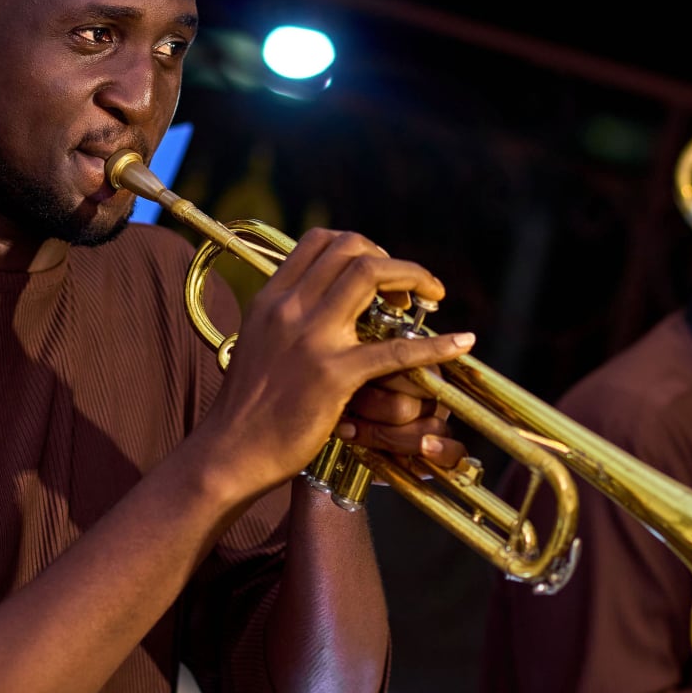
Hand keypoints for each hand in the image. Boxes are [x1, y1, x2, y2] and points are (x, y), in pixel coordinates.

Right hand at [194, 227, 474, 501]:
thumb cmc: (247, 406)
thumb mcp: (258, 342)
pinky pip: (396, 351)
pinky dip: (436, 345)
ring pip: (370, 275)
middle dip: (391, 258)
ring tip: (432, 298)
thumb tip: (319, 301)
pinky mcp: (334, 376)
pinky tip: (461, 343)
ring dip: (412, 277)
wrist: (230, 451)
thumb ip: (286, 317)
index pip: (320, 241)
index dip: (360, 245)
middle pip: (351, 249)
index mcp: (271, 298)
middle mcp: (289, 309)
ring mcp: (312, 339)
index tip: (378, 269)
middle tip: (410, 288)